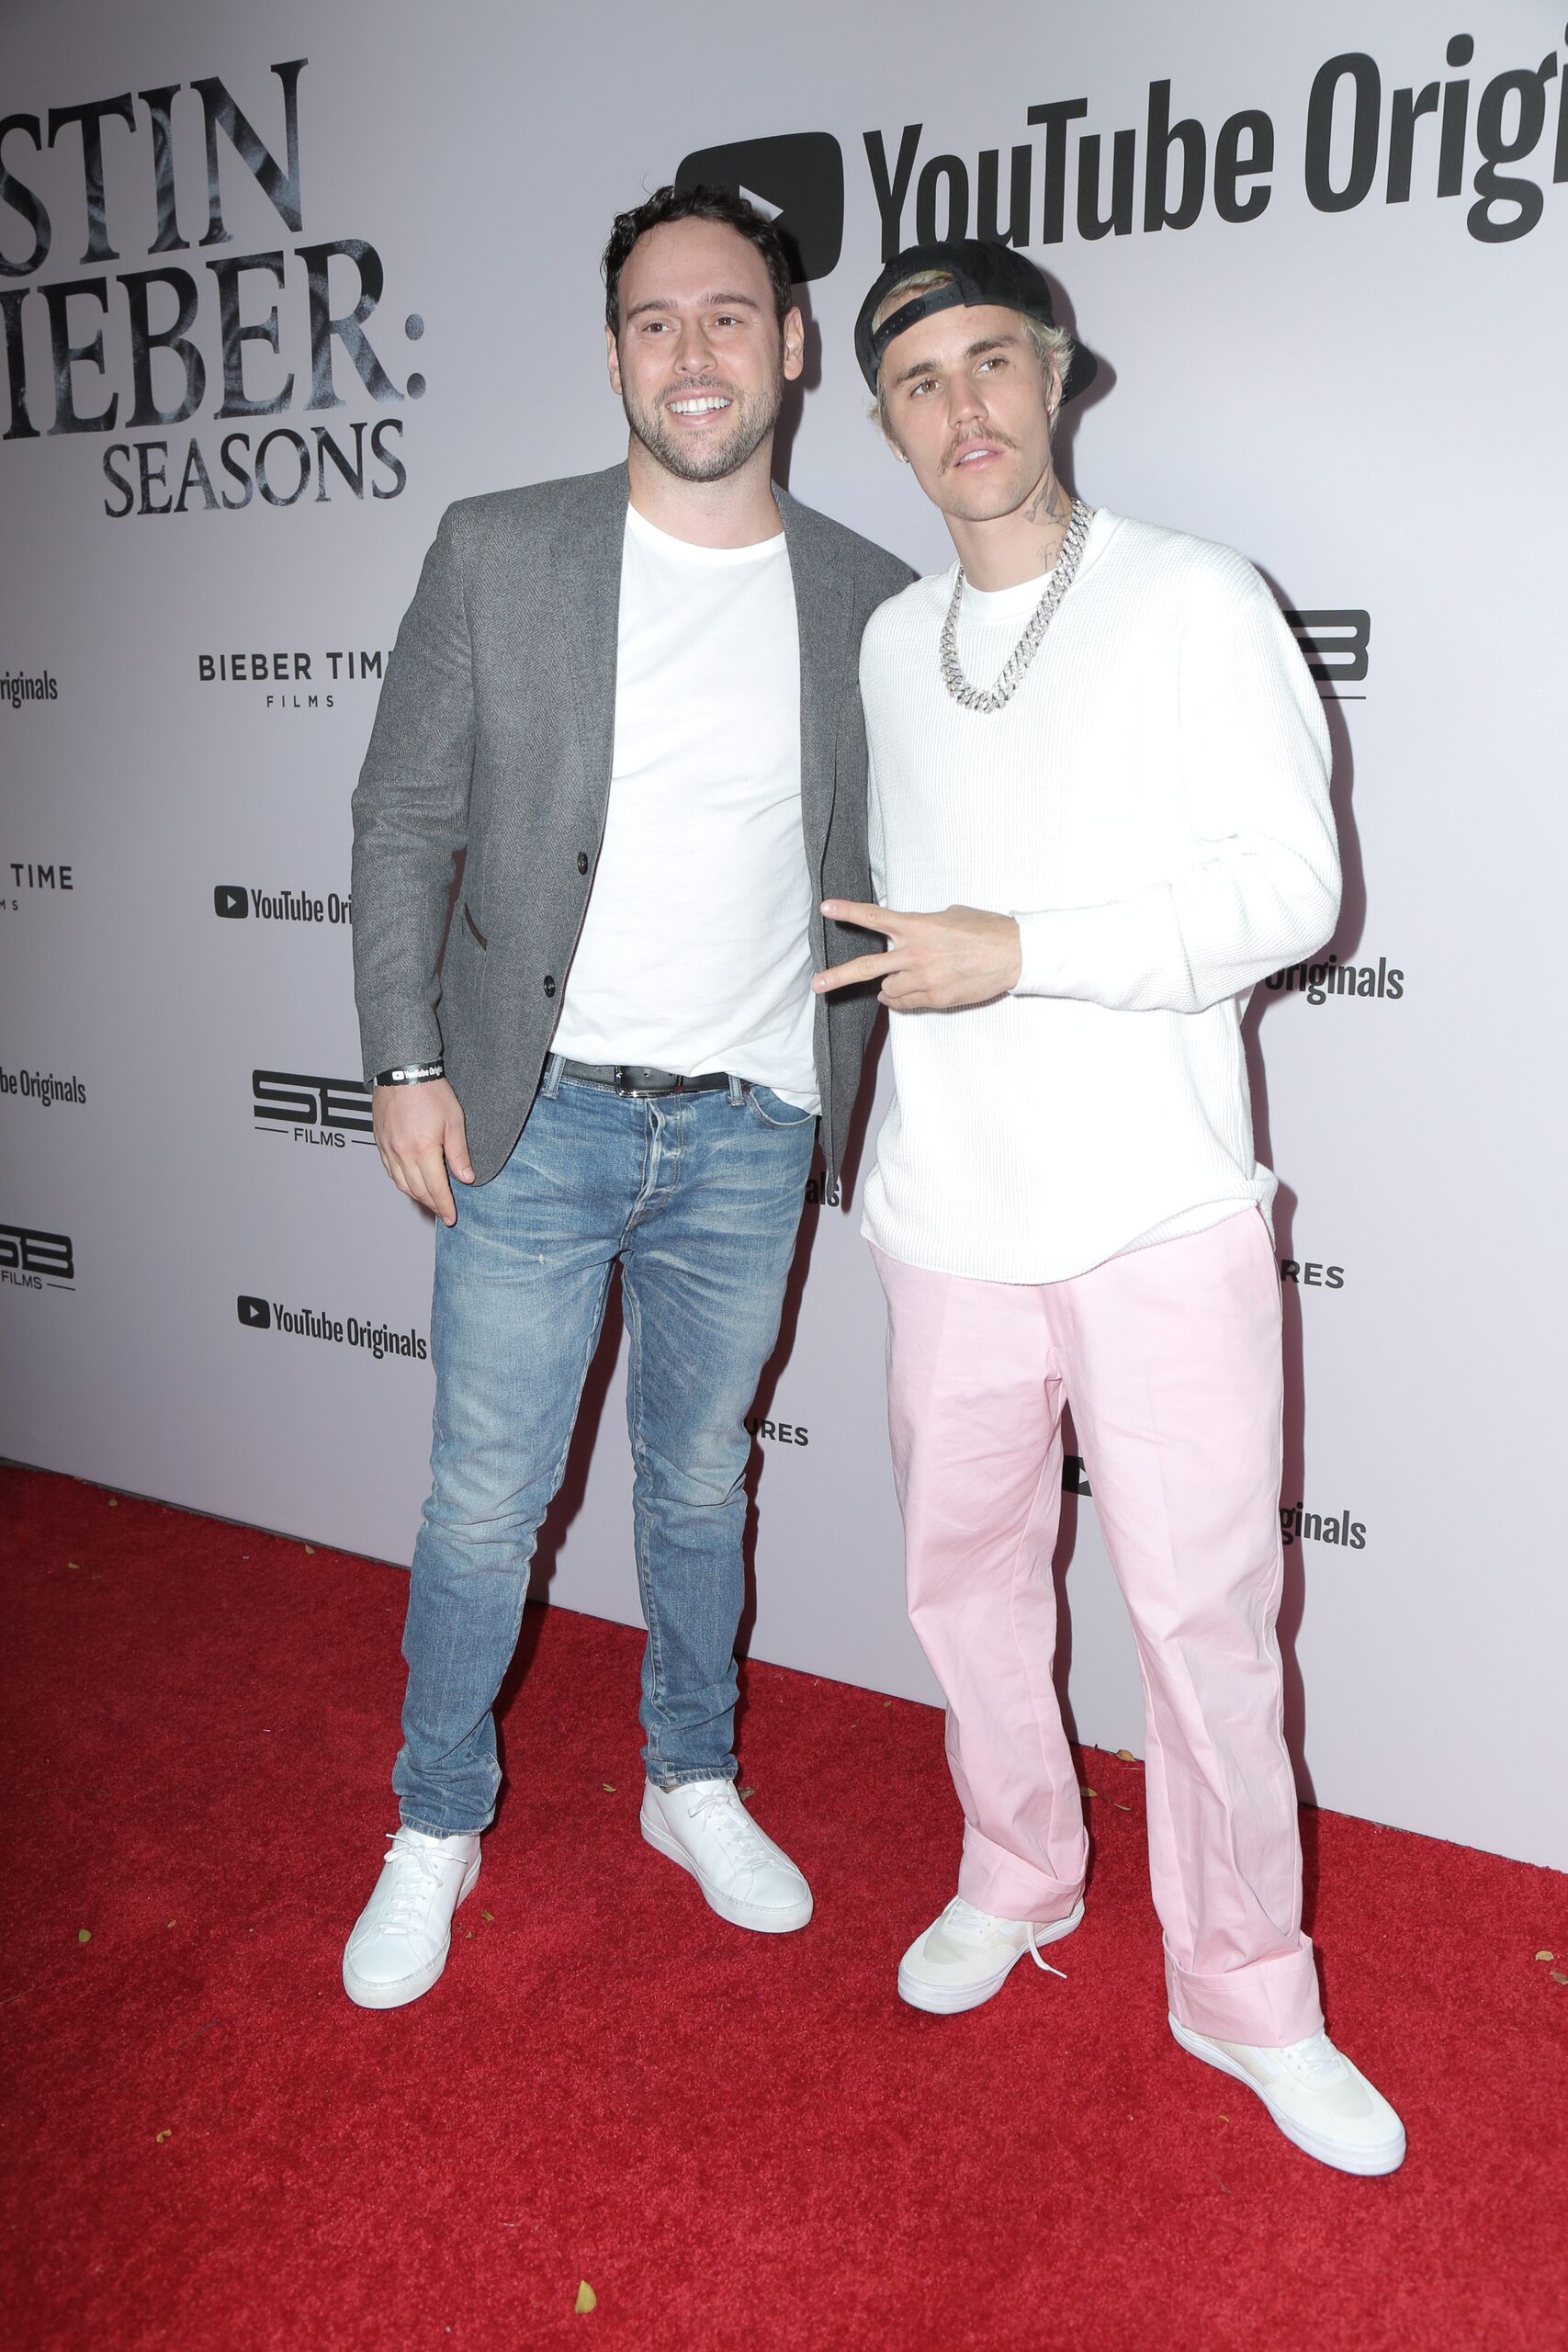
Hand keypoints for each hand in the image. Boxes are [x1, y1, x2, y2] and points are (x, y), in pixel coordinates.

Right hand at [373, 1076, 473, 1225]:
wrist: (402, 1071)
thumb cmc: (430, 1091)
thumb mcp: (454, 1121)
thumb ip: (459, 1152)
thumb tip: (466, 1178)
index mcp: (423, 1149)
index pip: (435, 1188)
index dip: (444, 1206)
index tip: (450, 1218)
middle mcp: (402, 1152)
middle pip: (417, 1190)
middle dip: (431, 1205)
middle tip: (442, 1212)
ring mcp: (388, 1148)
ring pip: (401, 1183)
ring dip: (416, 1196)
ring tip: (430, 1201)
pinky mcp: (380, 1142)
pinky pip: (390, 1171)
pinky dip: (402, 1182)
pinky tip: (411, 1183)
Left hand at [813, 900, 1022, 1010]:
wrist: (1014, 954)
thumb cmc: (986, 929)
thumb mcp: (951, 915)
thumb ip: (925, 924)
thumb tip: (914, 934)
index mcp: (917, 926)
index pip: (875, 917)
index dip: (848, 912)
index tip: (826, 908)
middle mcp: (915, 953)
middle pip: (868, 967)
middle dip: (838, 977)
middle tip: (816, 985)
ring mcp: (924, 979)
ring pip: (888, 990)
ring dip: (888, 988)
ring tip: (893, 984)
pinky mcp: (936, 998)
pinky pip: (907, 1003)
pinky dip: (902, 1000)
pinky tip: (907, 995)